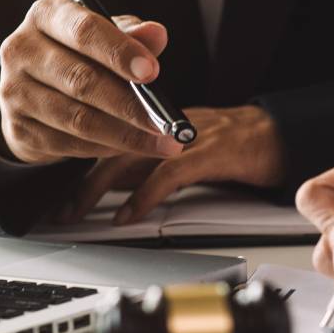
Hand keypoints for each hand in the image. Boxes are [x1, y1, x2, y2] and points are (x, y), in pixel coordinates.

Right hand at [0, 0, 185, 163]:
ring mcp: (14, 91)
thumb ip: (132, 35)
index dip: (119, 52)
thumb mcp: (105, 36)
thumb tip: (158, 34)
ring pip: (78, 119)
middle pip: (81, 80)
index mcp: (47, 15)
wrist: (35, 88)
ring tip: (161, 142)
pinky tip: (132, 147)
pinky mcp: (18, 128)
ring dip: (125, 135)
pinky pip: (70, 144)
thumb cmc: (80, 53)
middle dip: (130, 105)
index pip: (83, 31)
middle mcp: (21, 49)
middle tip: (165, 122)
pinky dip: (106, 148)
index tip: (153, 72)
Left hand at [59, 105, 285, 223]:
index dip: (76, 158)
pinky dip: (144, 197)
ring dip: (99, 188)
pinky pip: (168, 175)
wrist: (278, 133)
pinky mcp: (211, 152)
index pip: (104, 128)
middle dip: (80, 178)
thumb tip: (107, 184)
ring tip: (80, 213)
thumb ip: (144, 157)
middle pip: (108, 142)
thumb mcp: (178, 145)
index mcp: (154, 116)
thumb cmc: (231, 142)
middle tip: (61, 209)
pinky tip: (128, 215)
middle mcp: (165, 120)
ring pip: (130, 156)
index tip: (56, 187)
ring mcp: (186, 135)